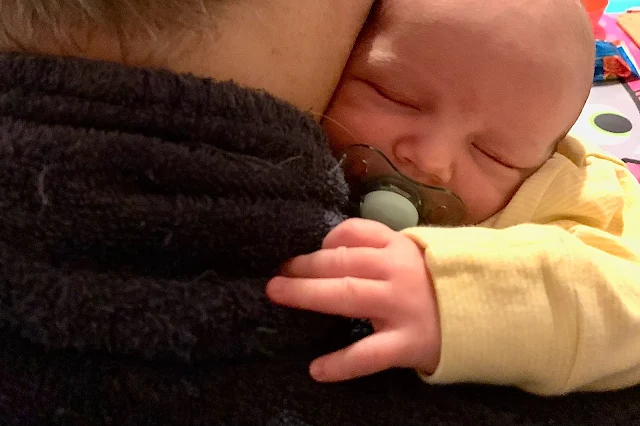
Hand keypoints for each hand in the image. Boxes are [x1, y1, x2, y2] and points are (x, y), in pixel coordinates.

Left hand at [266, 218, 440, 381]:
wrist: (485, 314)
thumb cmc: (437, 284)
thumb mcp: (411, 254)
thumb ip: (376, 246)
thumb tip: (327, 247)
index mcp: (397, 247)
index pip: (354, 232)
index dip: (325, 241)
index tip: (306, 254)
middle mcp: (396, 271)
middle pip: (342, 262)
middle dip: (304, 265)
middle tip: (276, 275)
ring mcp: (401, 307)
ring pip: (348, 295)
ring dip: (308, 294)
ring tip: (279, 294)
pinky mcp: (407, 342)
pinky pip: (369, 353)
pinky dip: (341, 363)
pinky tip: (316, 369)